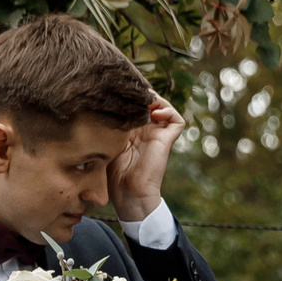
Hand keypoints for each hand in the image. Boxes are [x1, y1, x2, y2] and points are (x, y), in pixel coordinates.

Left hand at [107, 98, 183, 223]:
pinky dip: (169, 111)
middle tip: (132, 89)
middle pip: (151, 102)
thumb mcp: (107, 140)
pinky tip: (155, 113)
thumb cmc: (112, 172)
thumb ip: (111, 122)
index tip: (120, 88)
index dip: (130, 94)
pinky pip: (177, 120)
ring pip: (164, 107)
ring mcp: (158, 134)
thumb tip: (104, 101)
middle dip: (142, 93)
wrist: (128, 192)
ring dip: (157, 99)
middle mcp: (146, 130)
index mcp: (131, 130)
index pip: (135, 105)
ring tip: (145, 100)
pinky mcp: (167, 140)